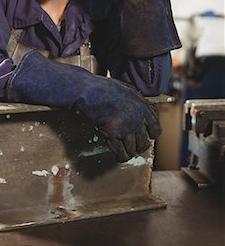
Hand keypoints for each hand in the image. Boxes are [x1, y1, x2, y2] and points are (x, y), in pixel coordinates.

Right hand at [6, 50, 161, 162]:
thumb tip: (141, 110)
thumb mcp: (128, 91)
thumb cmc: (105, 88)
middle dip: (140, 146)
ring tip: (126, 152)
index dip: (151, 134)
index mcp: (143, 107)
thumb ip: (137, 103)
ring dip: (129, 152)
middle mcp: (138, 119)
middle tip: (135, 146)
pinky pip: (121, 153)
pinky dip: (120, 157)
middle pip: (145, 142)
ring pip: (133, 150)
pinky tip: (119, 156)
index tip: (146, 136)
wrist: (90, 92)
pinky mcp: (114, 135)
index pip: (156, 129)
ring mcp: (127, 128)